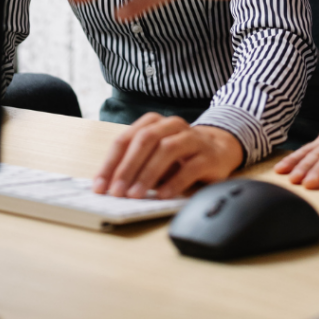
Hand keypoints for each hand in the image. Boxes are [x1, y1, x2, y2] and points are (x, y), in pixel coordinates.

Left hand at [93, 113, 243, 198]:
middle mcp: (172, 125)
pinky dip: (174, 182)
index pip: (126, 140)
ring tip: (135, 195)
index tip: (99, 186)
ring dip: (148, 173)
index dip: (110, 163)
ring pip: (167, 149)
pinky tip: (162, 195)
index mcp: (153, 123)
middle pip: (145, 140)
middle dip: (128, 167)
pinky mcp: (209, 155)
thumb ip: (135, 167)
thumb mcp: (153, 157)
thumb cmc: (179, 155)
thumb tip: (110, 187)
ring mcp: (192, 138)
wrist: (219, 149)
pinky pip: (190, 166)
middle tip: (116, 192)